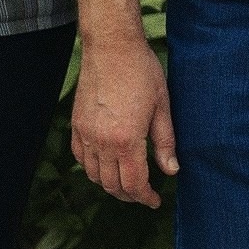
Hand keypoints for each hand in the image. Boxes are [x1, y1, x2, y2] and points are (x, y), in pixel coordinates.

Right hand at [72, 35, 177, 207]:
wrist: (111, 46)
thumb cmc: (141, 72)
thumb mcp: (162, 106)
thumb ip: (165, 142)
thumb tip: (171, 171)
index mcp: (127, 140)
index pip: (134, 183)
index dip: (145, 197)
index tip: (155, 201)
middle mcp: (101, 142)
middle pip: (112, 184)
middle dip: (129, 195)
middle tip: (143, 195)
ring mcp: (85, 134)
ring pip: (93, 175)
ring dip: (109, 185)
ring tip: (126, 184)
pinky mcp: (76, 124)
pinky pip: (80, 157)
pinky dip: (91, 169)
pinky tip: (104, 166)